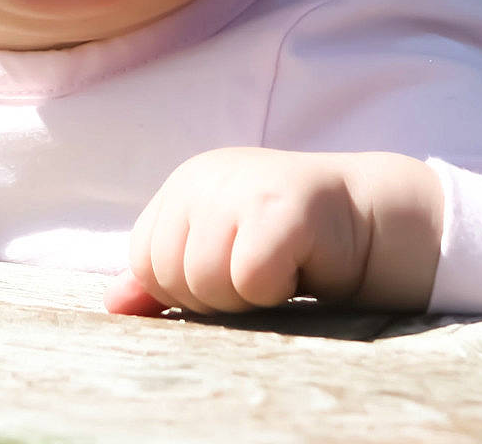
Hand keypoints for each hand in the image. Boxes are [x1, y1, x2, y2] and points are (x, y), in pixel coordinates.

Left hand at [105, 148, 442, 316]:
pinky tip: (299, 265)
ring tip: (279, 268)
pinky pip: (250, 279)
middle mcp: (204, 177)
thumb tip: (113, 305)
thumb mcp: (219, 253)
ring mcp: (241, 186)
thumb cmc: (290, 243)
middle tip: (259, 272)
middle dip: (214, 297)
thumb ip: (165, 277)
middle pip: (169, 275)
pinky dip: (276, 289)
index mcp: (183, 185)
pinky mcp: (281, 206)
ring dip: (246, 296)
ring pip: (206, 282)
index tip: (231, 272)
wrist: (368, 220)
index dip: (184, 288)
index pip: (144, 262)